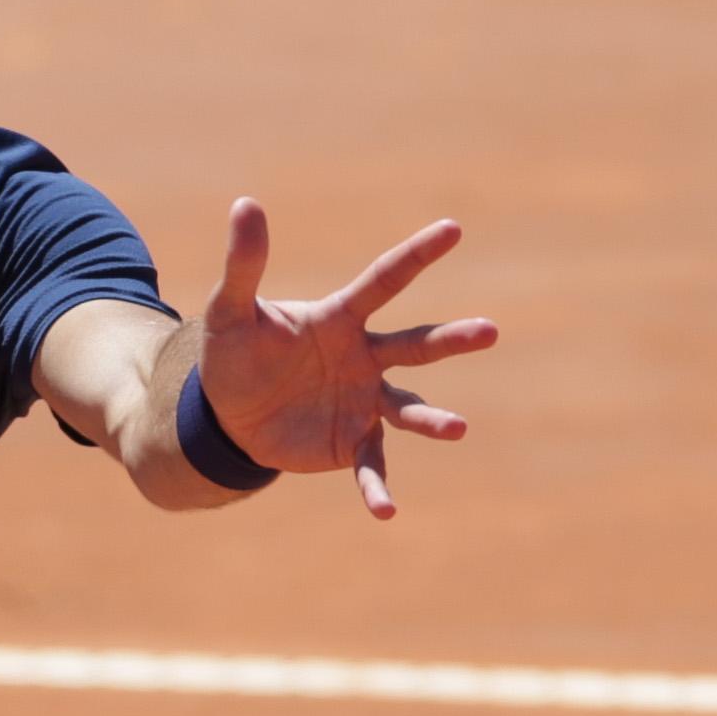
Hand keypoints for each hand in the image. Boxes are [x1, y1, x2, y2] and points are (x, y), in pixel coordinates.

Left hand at [199, 199, 496, 520]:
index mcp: (340, 318)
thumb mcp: (230, 310)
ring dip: (432, 419)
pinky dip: (378, 489)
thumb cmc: (233, 353)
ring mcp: (363, 402)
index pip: (385, 280)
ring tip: (457, 427)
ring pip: (408, 409)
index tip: (452, 228)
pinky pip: (372, 466)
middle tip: (488, 331)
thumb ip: (243, 263)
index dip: (417, 254)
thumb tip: (245, 203)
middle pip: (414, 344)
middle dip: (451, 339)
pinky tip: (386, 512)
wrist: (228, 414)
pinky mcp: (352, 443)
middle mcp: (364, 357)